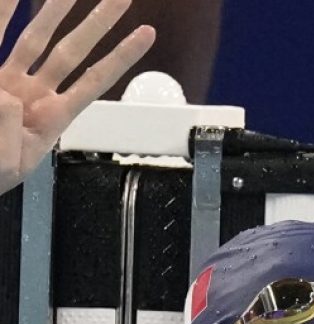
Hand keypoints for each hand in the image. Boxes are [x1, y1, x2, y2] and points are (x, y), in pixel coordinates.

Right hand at [0, 0, 154, 194]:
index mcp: (54, 118)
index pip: (95, 80)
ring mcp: (11, 80)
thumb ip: (11, 134)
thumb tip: (7, 96)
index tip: (147, 34)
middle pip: (74, 50)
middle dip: (98, 22)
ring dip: (56, 8)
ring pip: (38, 36)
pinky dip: (5, 11)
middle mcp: (37, 94)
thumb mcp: (7, 165)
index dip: (121, 56)